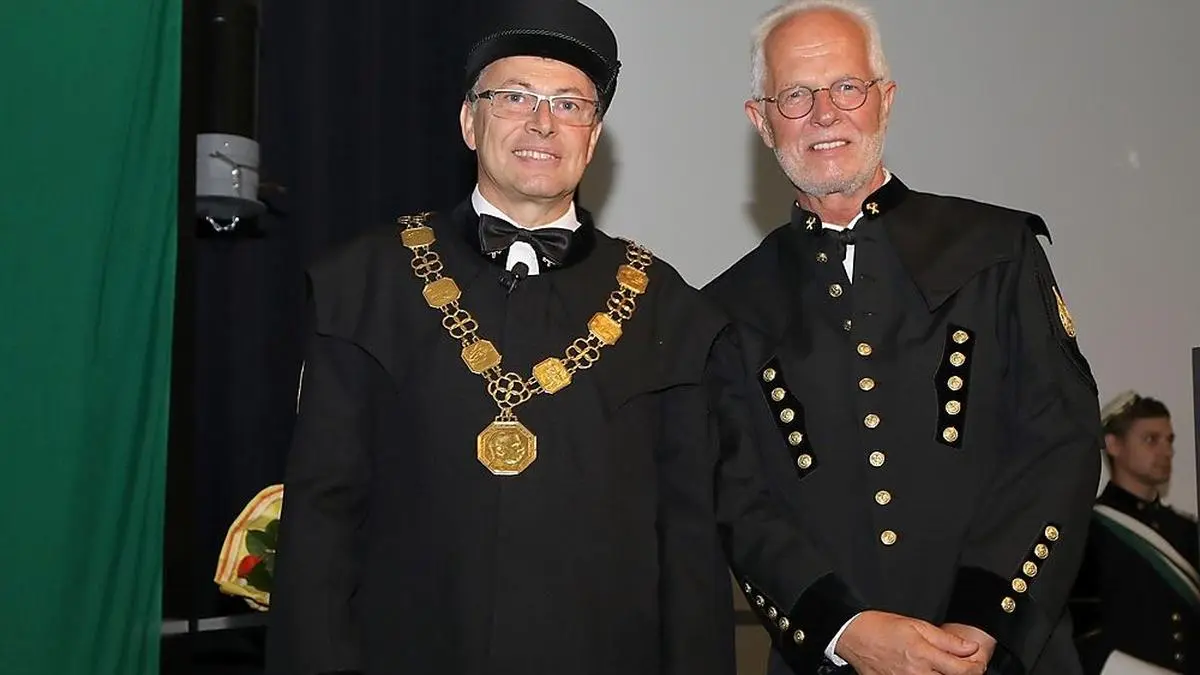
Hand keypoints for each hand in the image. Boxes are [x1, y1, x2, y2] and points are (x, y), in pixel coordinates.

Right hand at [835, 611, 986, 674]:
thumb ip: (946, 639)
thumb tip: (970, 648)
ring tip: (943, 669)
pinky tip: (928, 672)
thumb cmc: (882, 627)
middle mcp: (917, 674)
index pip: (962, 670)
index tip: (976, 662)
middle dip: (963, 674)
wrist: (853, 636)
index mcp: (923, 655)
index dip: (975, 667)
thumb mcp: (916, 625)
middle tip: (962, 666)